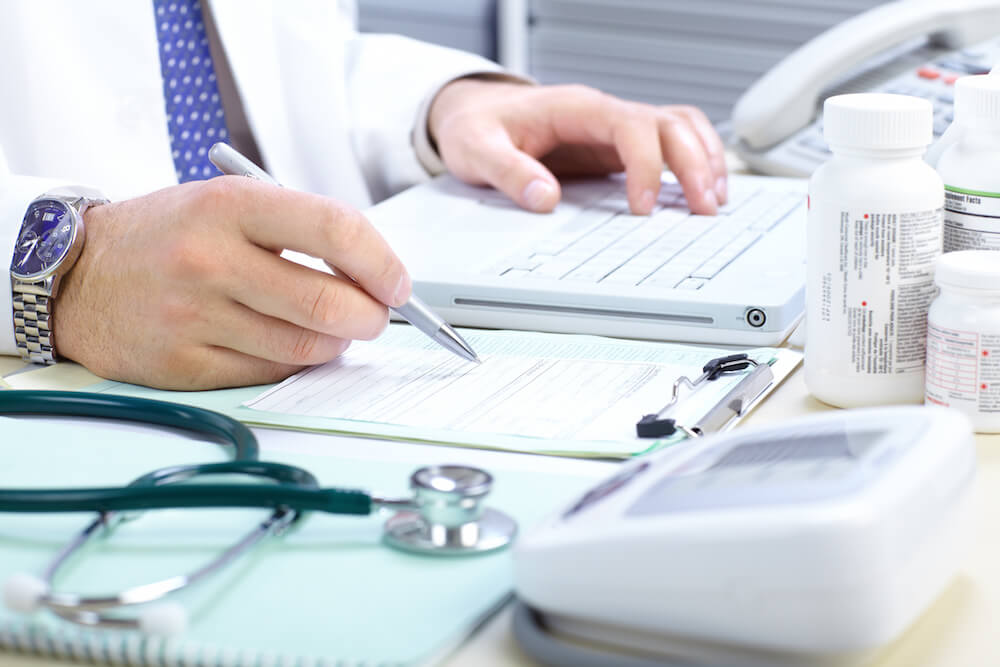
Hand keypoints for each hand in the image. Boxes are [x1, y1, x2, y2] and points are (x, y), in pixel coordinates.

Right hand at [54, 177, 410, 389]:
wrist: (77, 273)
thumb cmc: (168, 234)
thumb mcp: (227, 202)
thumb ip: (299, 230)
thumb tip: (375, 276)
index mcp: (230, 205)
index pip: (333, 229)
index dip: (381, 262)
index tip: (398, 283)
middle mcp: (210, 259)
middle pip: (327, 302)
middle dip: (372, 317)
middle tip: (376, 316)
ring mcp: (194, 315)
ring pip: (305, 345)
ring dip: (336, 342)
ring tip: (331, 328)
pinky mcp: (183, 363)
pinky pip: (270, 371)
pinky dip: (296, 362)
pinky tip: (289, 344)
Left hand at [428, 79, 726, 215]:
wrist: (475, 113)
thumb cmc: (477, 127)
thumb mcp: (476, 150)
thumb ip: (508, 173)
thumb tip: (545, 199)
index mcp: (576, 108)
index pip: (630, 127)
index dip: (645, 166)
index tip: (642, 209)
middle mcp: (604, 113)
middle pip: (670, 123)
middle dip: (694, 164)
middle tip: (703, 209)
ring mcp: (615, 128)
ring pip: (680, 127)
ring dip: (704, 160)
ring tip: (714, 200)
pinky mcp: (618, 145)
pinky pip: (670, 143)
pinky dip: (694, 162)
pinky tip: (700, 191)